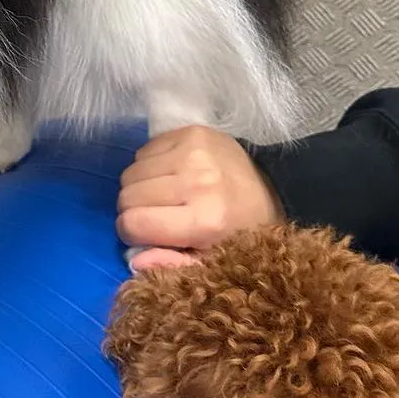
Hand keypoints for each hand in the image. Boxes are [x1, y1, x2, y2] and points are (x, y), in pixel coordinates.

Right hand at [118, 126, 283, 272]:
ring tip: (166, 193)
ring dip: (140, 186)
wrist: (272, 189)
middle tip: (156, 214)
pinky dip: (150, 165)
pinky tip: (171, 173)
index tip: (147, 234)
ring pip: (131, 172)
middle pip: (126, 196)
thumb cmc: (237, 232)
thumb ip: (171, 265)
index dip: (132, 233)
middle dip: (134, 209)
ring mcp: (194, 152)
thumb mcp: (210, 262)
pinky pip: (143, 151)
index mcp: (205, 221)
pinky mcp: (191, 132)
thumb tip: (134, 261)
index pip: (133, 224)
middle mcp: (198, 182)